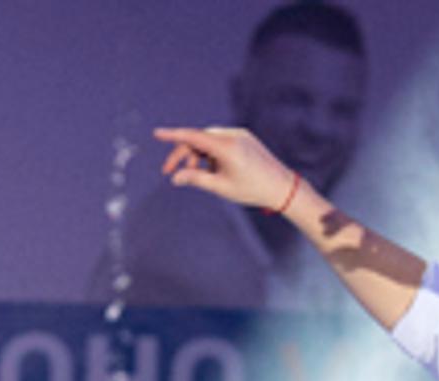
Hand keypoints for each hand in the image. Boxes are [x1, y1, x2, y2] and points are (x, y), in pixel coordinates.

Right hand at [154, 125, 300, 214]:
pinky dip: (211, 154)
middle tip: (171, 174)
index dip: (172, 135)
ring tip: (200, 176)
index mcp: (226, 147)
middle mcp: (232, 135)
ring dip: (198, 156)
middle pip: (198, 139)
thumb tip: (175, 178)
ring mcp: (239, 134)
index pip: (193, 137)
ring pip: (208, 141)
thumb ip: (195, 179)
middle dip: (184, 155)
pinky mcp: (244, 137)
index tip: (156, 133)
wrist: (282, 187)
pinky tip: (215, 170)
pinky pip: (220, 141)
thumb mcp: (220, 187)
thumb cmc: (252, 189)